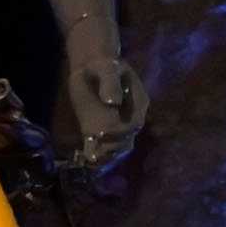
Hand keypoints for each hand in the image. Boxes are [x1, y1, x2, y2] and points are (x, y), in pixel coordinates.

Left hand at [58, 50, 141, 173]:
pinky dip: (98, 152)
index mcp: (139, 103)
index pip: (132, 123)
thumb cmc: (101, 65)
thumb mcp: (106, 69)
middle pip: (127, 138)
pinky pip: (107, 143)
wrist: (95, 64)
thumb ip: (110, 84)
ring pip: (120, 145)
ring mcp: (121, 123)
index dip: (119, 132)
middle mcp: (133, 116)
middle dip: (112, 149)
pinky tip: (86, 159)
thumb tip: (112, 102)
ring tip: (91, 162)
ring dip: (107, 155)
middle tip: (94, 156)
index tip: (100, 135)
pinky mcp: (107, 126)